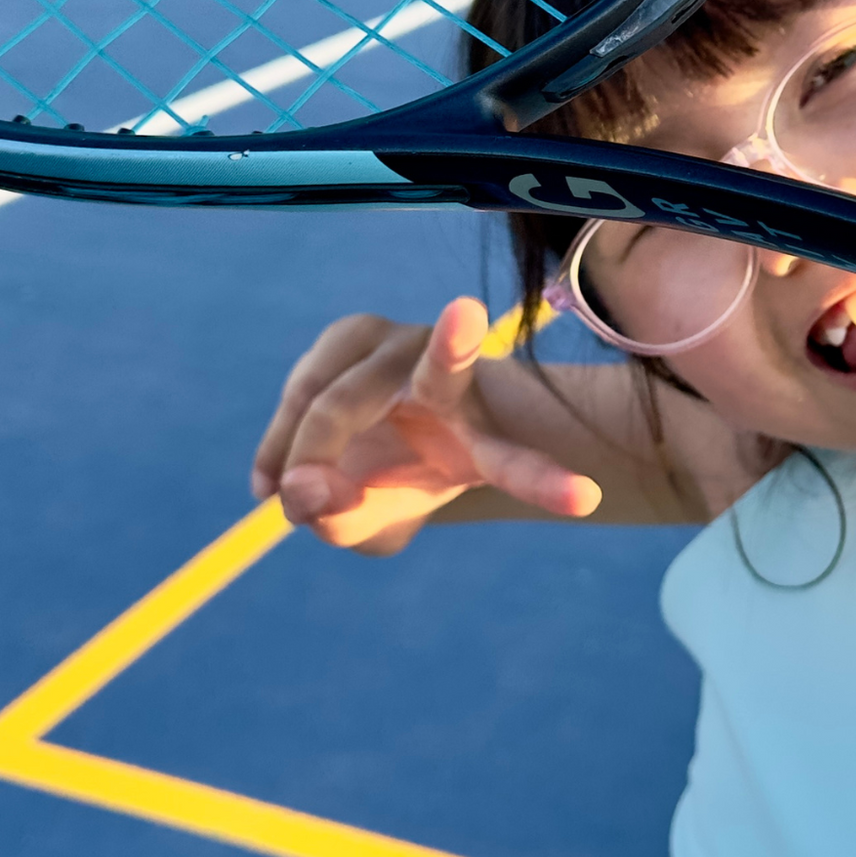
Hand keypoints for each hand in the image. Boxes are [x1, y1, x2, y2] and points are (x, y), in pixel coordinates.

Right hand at [249, 297, 601, 555]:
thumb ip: (339, 517)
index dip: (546, 487)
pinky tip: (270, 482)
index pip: (517, 465)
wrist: (366, 436)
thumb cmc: (383, 484)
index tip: (585, 499)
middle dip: (453, 346)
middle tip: (453, 331)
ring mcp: (407, 345)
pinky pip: (304, 387)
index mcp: (483, 445)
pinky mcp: (357, 331)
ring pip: (341, 401)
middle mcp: (458, 384)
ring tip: (285, 500)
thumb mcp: (367, 525)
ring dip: (300, 455)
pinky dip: (278, 442)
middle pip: (447, 372)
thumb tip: (303, 485)